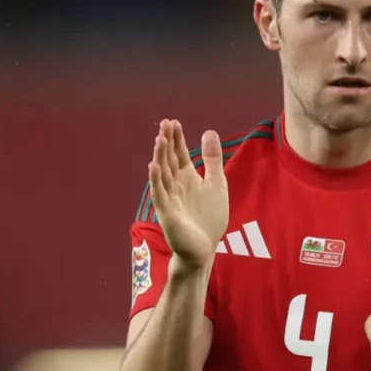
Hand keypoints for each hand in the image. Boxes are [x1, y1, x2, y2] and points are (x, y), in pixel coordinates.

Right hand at [149, 119, 228, 268]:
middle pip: (169, 159)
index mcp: (187, 177)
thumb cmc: (209, 218)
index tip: (173, 122)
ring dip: (160, 157)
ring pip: (162, 174)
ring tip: (160, 139)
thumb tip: (209, 131)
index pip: (179, 153)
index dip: (177, 138)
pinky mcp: (167, 213)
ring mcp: (170, 198)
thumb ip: (212, 159)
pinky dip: (156, 180)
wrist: (204, 248)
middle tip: (164, 124)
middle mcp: (176, 185)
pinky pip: (160, 194)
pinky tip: (153, 167)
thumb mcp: (217, 183)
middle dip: (167, 142)